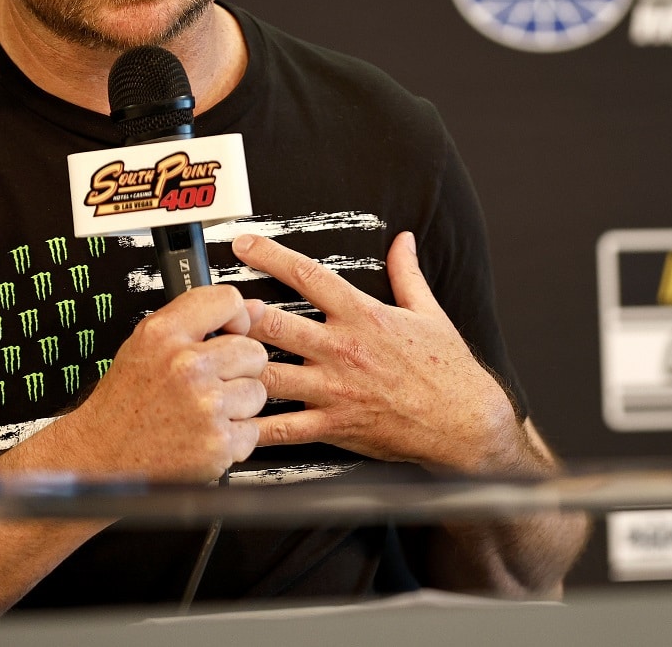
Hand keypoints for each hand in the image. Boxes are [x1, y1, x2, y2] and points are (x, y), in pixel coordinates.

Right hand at [60, 284, 268, 482]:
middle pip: (253, 351)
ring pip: (257, 391)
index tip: (230, 332)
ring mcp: (205, 406)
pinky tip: (203, 435)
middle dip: (238, 368)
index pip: (227, 300)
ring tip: (203, 411)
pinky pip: (252, 430)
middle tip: (209, 383)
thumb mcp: (148, 346)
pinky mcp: (218, 443)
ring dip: (237, 405)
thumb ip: (200, 320)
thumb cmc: (125, 402)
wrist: (101, 455)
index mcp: (164, 334)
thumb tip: (257, 308)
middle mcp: (186, 367)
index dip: (236, 317)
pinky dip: (233, 438)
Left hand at [231, 231, 521, 473]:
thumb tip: (402, 242)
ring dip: (237, 366)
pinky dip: (253, 427)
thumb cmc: (449, 371)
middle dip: (237, 314)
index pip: (308, 276)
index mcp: (363, 316)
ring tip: (207, 360)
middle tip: (212, 306)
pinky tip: (229, 422)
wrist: (464, 423)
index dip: (270, 256)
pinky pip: (285, 428)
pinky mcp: (334, 425)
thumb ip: (407, 274)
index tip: (243, 245)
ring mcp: (334, 389)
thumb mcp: (430, 312)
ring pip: (270, 374)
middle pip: (275, 324)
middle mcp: (342, 349)